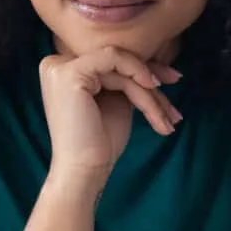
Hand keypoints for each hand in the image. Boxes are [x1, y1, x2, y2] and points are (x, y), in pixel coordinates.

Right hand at [38, 46, 182, 195]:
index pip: (111, 61)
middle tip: (174, 101)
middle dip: (153, 79)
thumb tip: (159, 64)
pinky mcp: (69, 73)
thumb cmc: (100, 142)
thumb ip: (127, 78)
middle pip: (116, 61)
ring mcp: (59, 67)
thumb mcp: (118, 100)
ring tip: (168, 118)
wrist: (84, 170)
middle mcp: (56, 64)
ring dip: (149, 91)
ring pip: (119, 64)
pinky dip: (137, 73)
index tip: (173, 80)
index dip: (144, 68)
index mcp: (65, 70)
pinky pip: (113, 60)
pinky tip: (153, 89)